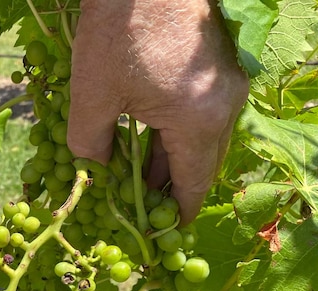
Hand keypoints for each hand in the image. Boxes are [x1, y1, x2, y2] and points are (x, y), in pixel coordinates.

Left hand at [68, 0, 248, 222]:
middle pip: (201, 166)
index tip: (160, 236)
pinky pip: (202, 115)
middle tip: (142, 212)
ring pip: (202, 140)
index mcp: (200, 121)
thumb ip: (90, 146)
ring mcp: (227, 83)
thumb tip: (91, 175)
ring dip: (172, 162)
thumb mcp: (93, 94)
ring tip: (140, 182)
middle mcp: (225, 107)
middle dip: (171, 191)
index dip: (175, 217)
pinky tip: (148, 142)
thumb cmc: (120, 27)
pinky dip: (177, 135)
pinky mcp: (220, 65)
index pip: (192, 187)